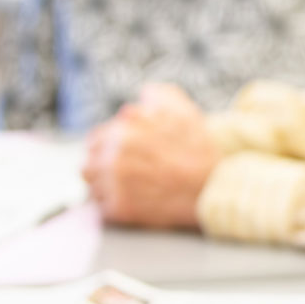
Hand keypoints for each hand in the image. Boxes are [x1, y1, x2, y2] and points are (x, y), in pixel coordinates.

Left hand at [82, 84, 218, 228]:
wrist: (215, 186)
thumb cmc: (199, 149)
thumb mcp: (184, 109)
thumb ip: (158, 95)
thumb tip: (141, 95)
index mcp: (124, 127)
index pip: (96, 139)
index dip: (108, 147)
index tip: (123, 156)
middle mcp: (115, 153)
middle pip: (89, 162)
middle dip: (104, 167)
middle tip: (127, 174)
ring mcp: (116, 182)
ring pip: (91, 185)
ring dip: (104, 186)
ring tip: (128, 189)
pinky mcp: (121, 208)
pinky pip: (102, 208)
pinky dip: (114, 206)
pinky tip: (134, 202)